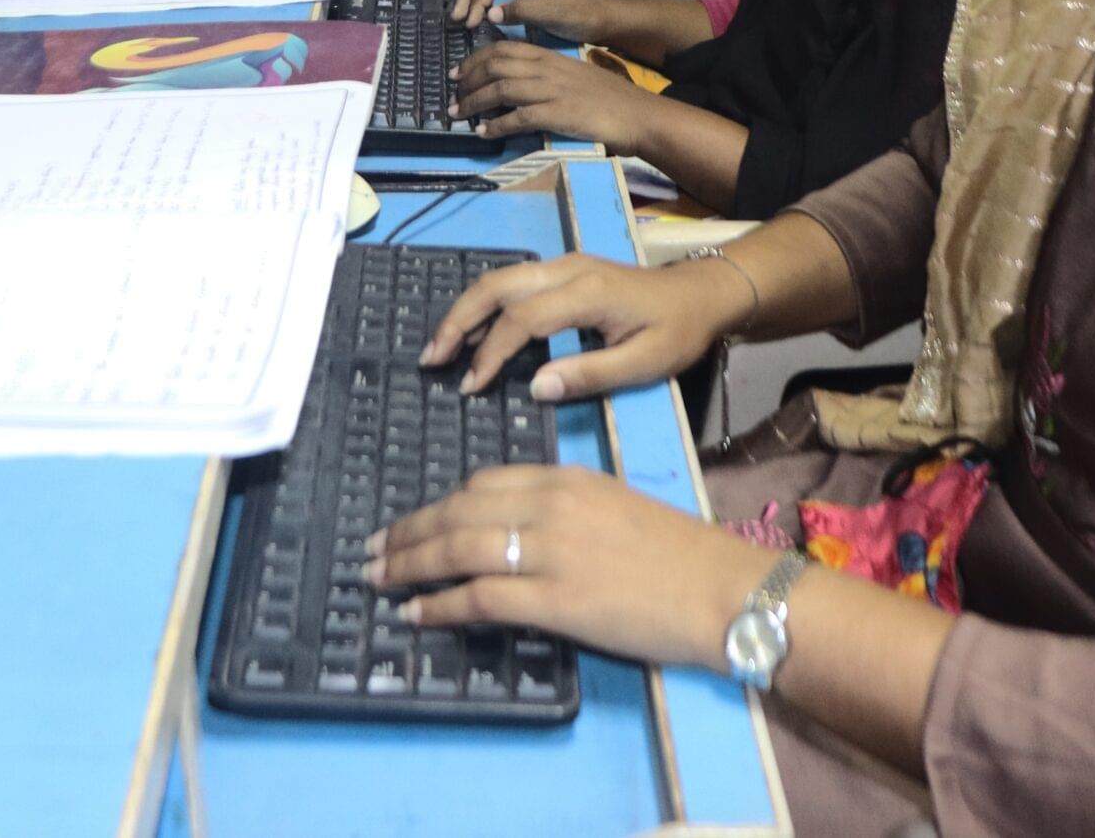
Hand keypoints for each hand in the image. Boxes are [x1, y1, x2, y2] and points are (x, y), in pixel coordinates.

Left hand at [369, 467, 769, 670]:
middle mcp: (549, 506)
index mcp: (564, 479)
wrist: (722, 588)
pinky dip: (439, 605)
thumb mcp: (614, 509)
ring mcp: (549, 551)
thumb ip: (562, 513)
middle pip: (457, 512)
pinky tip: (415, 614)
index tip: (412, 523)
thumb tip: (516, 536)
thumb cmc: (678, 554)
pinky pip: (479, 597)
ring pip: (457, 549)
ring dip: (409, 565)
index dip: (439, 506)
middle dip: (408, 532)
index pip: (481, 484)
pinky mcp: (555, 599)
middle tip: (372, 551)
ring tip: (378, 580)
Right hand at [417, 250, 751, 397]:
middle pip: (496, 285)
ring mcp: (563, 264)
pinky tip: (473, 334)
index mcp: (587, 293)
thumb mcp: (645, 363)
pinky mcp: (563, 270)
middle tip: (431, 358)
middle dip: (458, 320)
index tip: (471, 387)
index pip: (522, 319)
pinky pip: (513, 282)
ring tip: (441, 348)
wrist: (703, 293)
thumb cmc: (678, 332)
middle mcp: (567, 269)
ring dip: (466, 311)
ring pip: (499, 279)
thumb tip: (535, 388)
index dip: (492, 353)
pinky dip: (485, 306)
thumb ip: (590, 375)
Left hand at [449, 42, 656, 149]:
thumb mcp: (571, 76)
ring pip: (500, 88)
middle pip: (495, 65)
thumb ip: (545, 75)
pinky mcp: (557, 114)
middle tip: (452, 94)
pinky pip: (517, 117)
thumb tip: (517, 84)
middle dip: (467, 79)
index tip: (457, 72)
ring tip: (458, 114)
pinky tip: (483, 132)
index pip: (503, 49)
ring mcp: (551, 90)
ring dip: (473, 102)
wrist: (636, 113)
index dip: (474, 59)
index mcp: (549, 56)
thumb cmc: (606, 97)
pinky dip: (496, 125)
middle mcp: (546, 69)